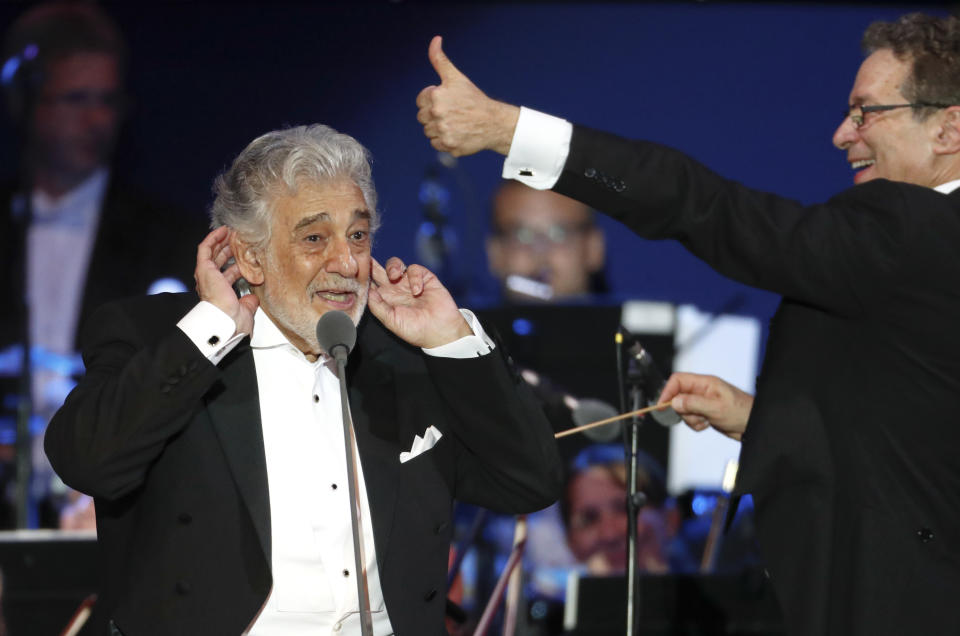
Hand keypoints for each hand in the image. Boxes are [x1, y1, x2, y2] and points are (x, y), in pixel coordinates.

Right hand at [194, 227, 258, 335]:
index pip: (228, 274)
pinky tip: (222, 231)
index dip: (236, 264)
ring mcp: (206, 275)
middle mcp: (211, 283)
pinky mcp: (204, 268)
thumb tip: (253, 298)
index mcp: (220, 293)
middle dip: (229, 249)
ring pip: (212, 253)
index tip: (245, 257)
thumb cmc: (232, 321)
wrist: (225, 321)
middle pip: (219, 261)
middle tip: (238, 240)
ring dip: (221, 241)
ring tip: (231, 232)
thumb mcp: (245, 310)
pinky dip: (213, 238)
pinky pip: (205, 248)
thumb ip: (248, 302)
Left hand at [367, 257, 470, 348]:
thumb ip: (378, 306)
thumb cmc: (416, 330)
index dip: (365, 276)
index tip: (357, 270)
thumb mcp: (392, 321)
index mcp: (386, 299)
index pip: (371, 283)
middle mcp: (396, 289)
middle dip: (374, 263)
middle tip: (368, 259)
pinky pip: (415, 269)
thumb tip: (367, 291)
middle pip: (380, 270)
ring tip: (395, 276)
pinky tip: (417, 290)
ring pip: (396, 264)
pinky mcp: (424, 278)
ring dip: (393, 267)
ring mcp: (409, 282)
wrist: (440, 331)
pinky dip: (414, 277)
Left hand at [416, 35, 520, 156]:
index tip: (447, 101)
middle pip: (422, 117)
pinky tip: (457, 133)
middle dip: (434, 115)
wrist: (493, 122)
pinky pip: (436, 144)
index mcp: (436, 96)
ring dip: (438, 128)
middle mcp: (438, 114)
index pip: (420, 101)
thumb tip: (435, 39)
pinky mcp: (449, 146)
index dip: (432, 100)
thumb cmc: (473, 98)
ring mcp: (443, 132)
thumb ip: (439, 59)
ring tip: (455, 123)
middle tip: (452, 113)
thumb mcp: (455, 77)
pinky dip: (444, 141)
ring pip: (428, 132)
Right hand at [657, 372, 753, 441]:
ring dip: (690, 419)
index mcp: (704, 383)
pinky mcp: (704, 413)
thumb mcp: (716, 408)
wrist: (753, 425)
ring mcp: (703, 402)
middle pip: (678, 396)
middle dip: (682, 409)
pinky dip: (696, 424)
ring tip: (705, 421)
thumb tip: (674, 402)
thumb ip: (693, 403)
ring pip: (683, 409)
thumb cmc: (741, 412)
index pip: (678, 380)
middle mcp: (702, 391)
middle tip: (692, 416)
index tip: (662, 405)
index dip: (668, 391)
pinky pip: (691, 418)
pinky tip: (708, 424)